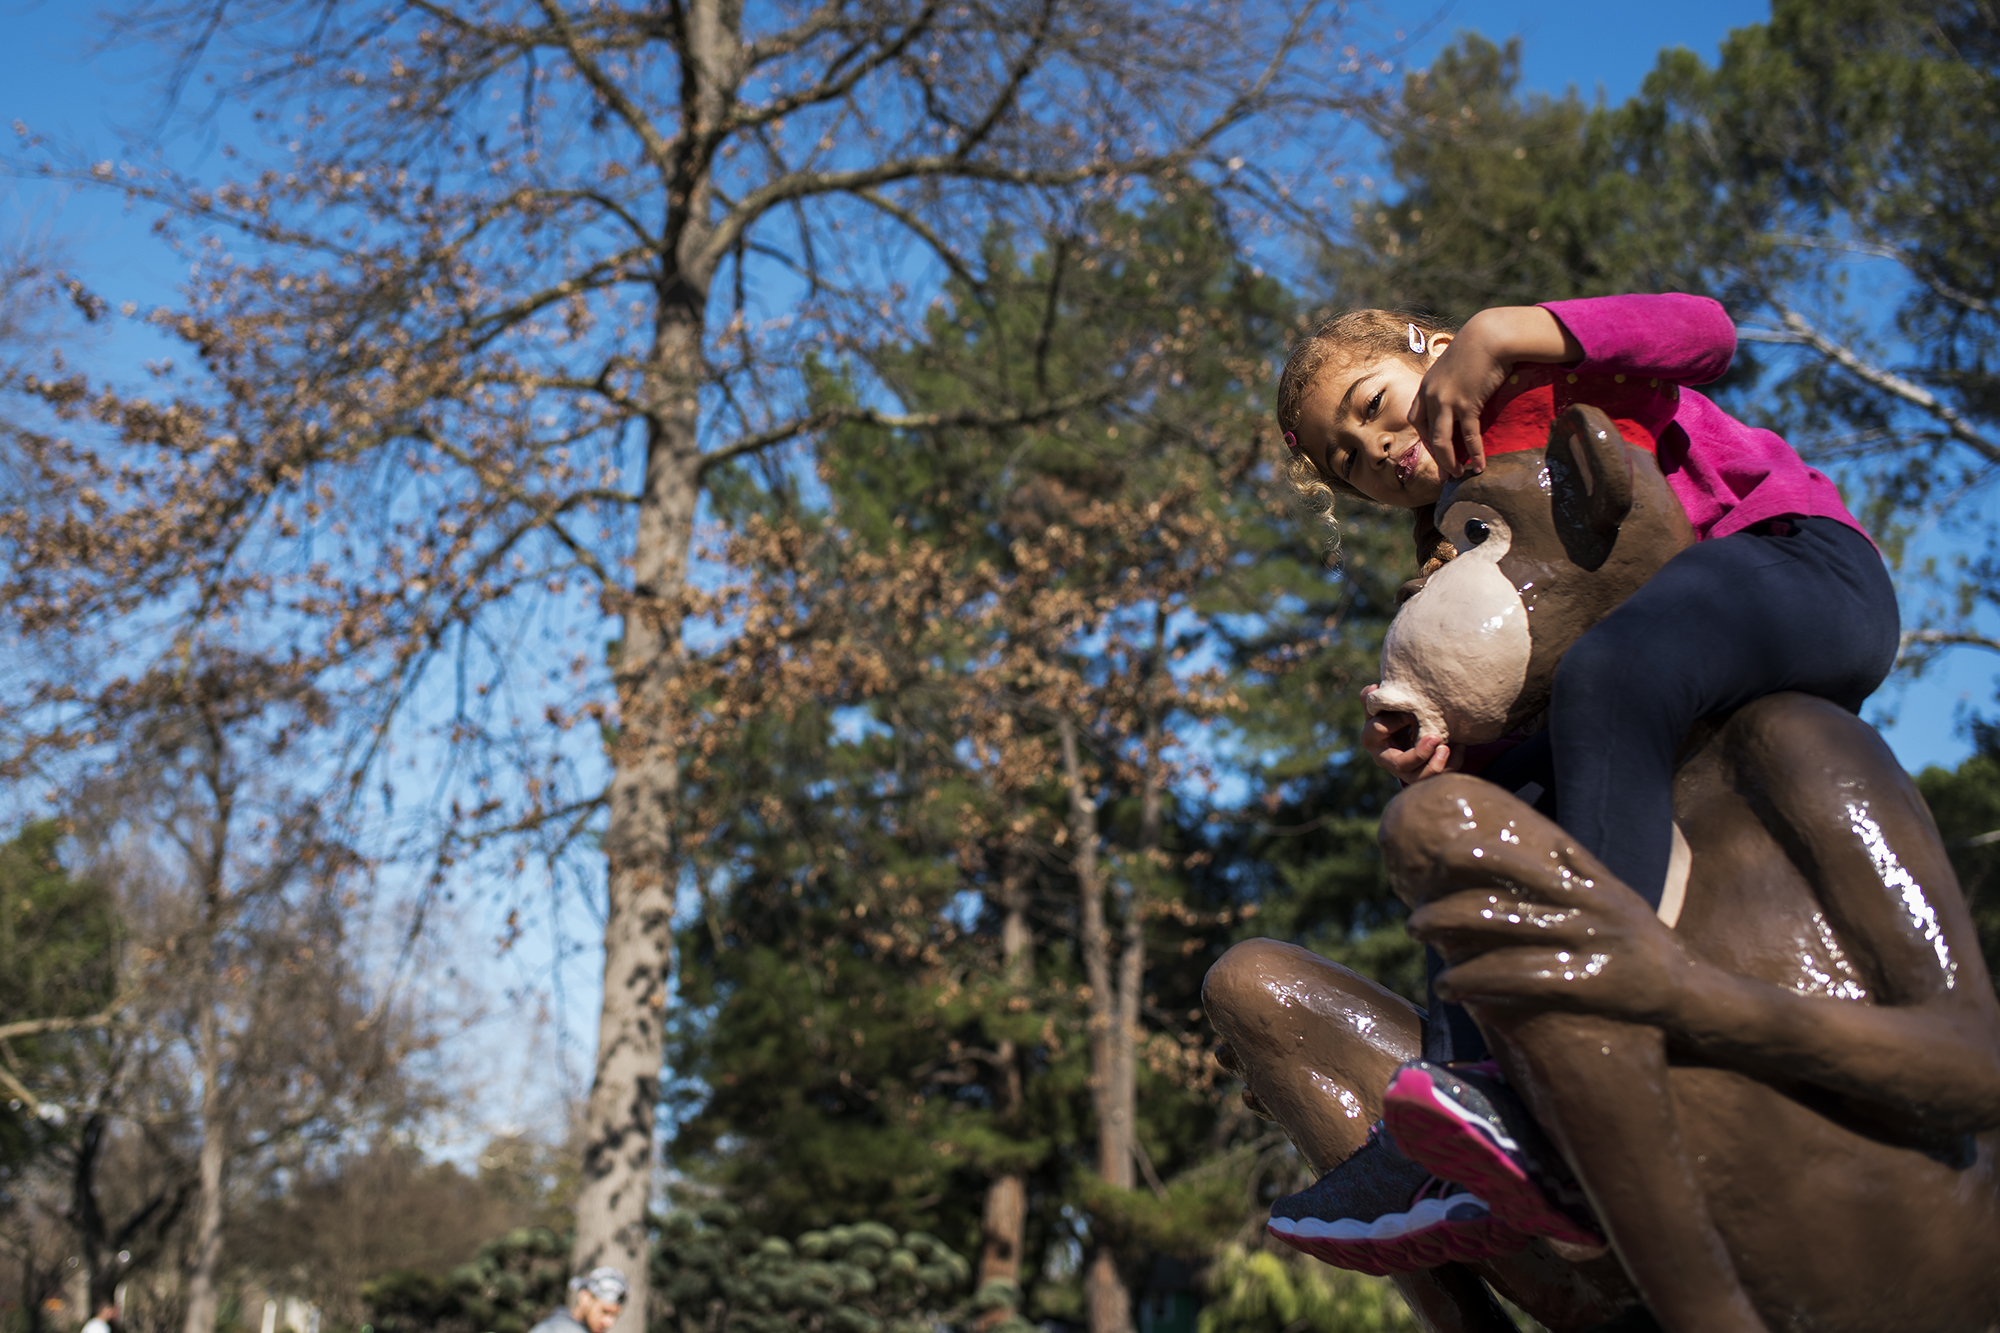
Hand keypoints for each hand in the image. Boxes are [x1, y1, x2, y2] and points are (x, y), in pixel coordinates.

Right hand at [1361, 684, 1455, 781]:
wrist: (1400, 738)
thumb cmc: (1389, 719)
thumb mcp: (1379, 709)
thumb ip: (1374, 699)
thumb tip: (1374, 688)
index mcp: (1371, 740)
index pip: (1379, 730)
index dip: (1395, 720)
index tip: (1411, 713)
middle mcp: (1386, 761)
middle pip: (1400, 765)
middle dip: (1419, 754)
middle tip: (1436, 737)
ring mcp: (1405, 772)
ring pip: (1420, 778)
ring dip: (1435, 765)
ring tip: (1447, 747)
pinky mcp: (1423, 776)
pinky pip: (1439, 776)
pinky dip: (1452, 763)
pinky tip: (1459, 746)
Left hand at [1405, 841, 1695, 1025]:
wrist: (1691, 992)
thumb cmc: (1643, 941)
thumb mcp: (1616, 894)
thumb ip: (1579, 868)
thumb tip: (1543, 841)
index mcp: (1586, 884)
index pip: (1518, 858)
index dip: (1471, 856)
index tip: (1437, 859)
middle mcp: (1583, 911)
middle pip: (1499, 904)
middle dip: (1446, 911)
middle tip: (1413, 922)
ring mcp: (1585, 948)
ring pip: (1503, 943)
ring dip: (1452, 949)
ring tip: (1421, 951)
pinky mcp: (1586, 987)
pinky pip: (1520, 982)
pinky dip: (1479, 982)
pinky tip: (1450, 987)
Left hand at [1408, 307, 1581, 477]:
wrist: (1491, 334)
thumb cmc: (1478, 347)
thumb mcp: (1456, 364)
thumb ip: (1453, 381)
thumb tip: (1462, 392)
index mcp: (1426, 386)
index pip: (1416, 419)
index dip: (1425, 437)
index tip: (1436, 450)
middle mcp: (1431, 395)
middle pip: (1425, 433)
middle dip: (1435, 455)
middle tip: (1445, 473)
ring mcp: (1446, 400)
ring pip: (1440, 440)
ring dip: (1449, 461)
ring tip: (1458, 475)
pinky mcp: (1466, 404)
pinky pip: (1468, 436)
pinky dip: (1474, 453)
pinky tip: (1479, 466)